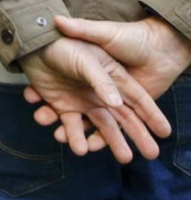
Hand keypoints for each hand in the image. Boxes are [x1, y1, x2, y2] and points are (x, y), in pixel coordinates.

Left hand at [31, 15, 188, 154]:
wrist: (33, 45)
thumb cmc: (64, 46)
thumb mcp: (85, 60)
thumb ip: (101, 81)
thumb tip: (116, 104)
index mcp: (114, 79)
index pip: (139, 100)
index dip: (153, 116)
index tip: (165, 133)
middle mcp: (102, 94)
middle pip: (124, 119)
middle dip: (137, 137)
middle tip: (151, 154)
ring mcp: (83, 101)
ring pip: (98, 127)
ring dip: (100, 142)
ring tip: (95, 154)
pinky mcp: (62, 106)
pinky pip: (69, 124)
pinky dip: (69, 134)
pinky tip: (66, 141)